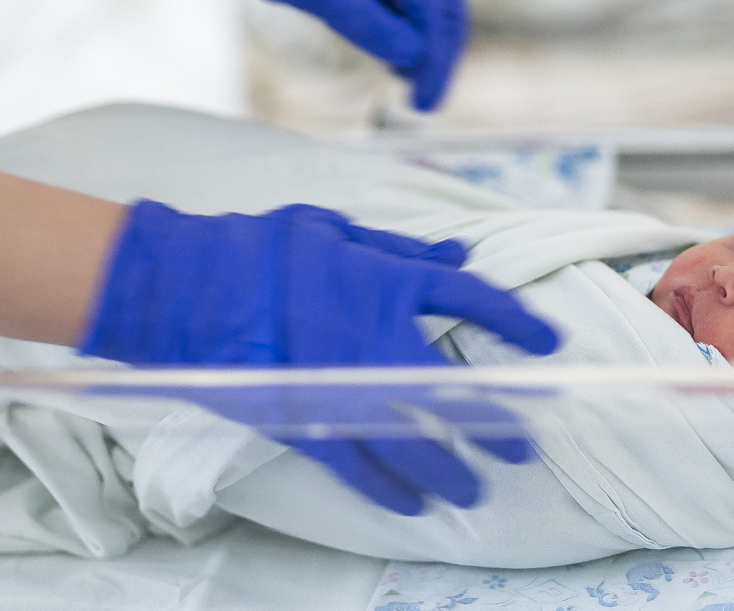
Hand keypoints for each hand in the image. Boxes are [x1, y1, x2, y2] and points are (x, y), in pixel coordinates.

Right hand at [79, 201, 557, 512]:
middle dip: (495, 422)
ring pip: (410, 442)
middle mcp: (373, 338)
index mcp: (384, 281)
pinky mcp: (304, 422)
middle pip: (452, 391)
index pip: (469, 300)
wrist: (184, 286)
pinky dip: (385, 488)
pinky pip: (355, 465)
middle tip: (524, 445)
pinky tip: (410, 504)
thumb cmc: (259, 249)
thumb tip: (459, 253)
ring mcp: (340, 387)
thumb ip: (400, 249)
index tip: (549, 345)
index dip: (515, 323)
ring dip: (449, 469)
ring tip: (475, 490)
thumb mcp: (335, 229)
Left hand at [240, 0, 468, 110]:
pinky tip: (396, 43)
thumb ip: (364, 20)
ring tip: (407, 75)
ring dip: (428, 39)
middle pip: (447, 6)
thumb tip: (412, 54)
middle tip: (423, 98)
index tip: (424, 101)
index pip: (438, 15)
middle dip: (438, 55)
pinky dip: (410, 20)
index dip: (436, 64)